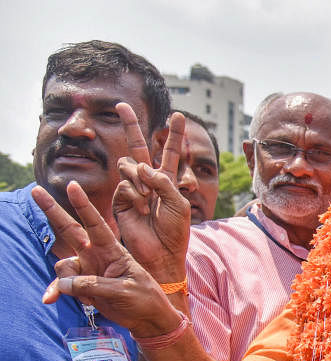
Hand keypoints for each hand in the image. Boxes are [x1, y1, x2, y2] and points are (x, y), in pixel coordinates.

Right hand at [32, 181, 180, 337]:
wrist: (147, 318)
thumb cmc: (144, 299)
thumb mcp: (123, 291)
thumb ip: (93, 285)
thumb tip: (63, 283)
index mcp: (113, 250)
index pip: (95, 224)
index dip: (83, 205)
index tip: (72, 186)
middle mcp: (97, 255)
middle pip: (70, 230)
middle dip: (52, 210)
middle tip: (35, 190)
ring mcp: (88, 269)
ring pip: (63, 265)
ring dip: (65, 280)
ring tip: (89, 299)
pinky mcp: (82, 285)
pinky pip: (62, 284)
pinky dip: (56, 290)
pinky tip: (49, 299)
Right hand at [113, 108, 191, 281]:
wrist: (161, 254)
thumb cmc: (174, 231)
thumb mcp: (178, 204)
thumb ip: (164, 182)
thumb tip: (142, 166)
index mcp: (168, 180)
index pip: (170, 152)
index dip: (174, 135)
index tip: (178, 116)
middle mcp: (149, 181)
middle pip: (140, 147)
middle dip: (131, 126)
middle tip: (121, 106)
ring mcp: (133, 189)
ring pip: (130, 165)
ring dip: (140, 177)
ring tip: (149, 199)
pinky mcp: (121, 200)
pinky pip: (125, 185)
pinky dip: (135, 192)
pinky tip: (142, 207)